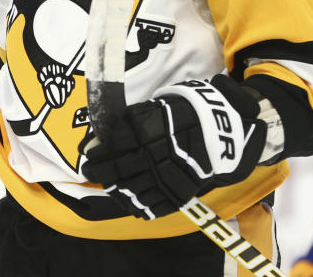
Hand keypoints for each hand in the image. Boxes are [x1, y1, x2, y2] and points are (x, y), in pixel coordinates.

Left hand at [80, 76, 265, 219]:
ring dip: (116, 189)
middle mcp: (155, 156)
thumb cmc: (187, 113)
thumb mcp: (158, 108)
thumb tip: (105, 136)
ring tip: (109, 187)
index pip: (114, 147)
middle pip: (118, 170)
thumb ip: (132, 121)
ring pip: (132, 190)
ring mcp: (167, 177)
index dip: (98, 154)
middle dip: (100, 172)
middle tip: (91, 173)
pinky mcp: (178, 193)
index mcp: (148, 132)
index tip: (89, 156)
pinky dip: (138, 205)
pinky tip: (129, 202)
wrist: (224, 129)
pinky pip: (153, 205)